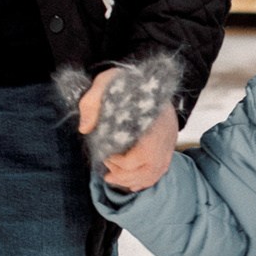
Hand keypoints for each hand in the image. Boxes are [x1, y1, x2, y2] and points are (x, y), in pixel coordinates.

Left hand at [79, 67, 180, 190]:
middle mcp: (166, 132)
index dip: (122, 163)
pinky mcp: (170, 142)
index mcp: (151, 120)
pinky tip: (133, 180)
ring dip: (137, 180)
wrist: (150, 75)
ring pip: (157, 171)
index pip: (142, 154)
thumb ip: (91, 102)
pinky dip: (148, 178)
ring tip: (116, 179)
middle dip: (127, 176)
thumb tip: (84, 128)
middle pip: (150, 167)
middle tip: (108, 175)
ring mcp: (170, 139)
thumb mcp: (104, 82)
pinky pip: (163, 168)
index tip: (106, 157)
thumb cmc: (126, 79)